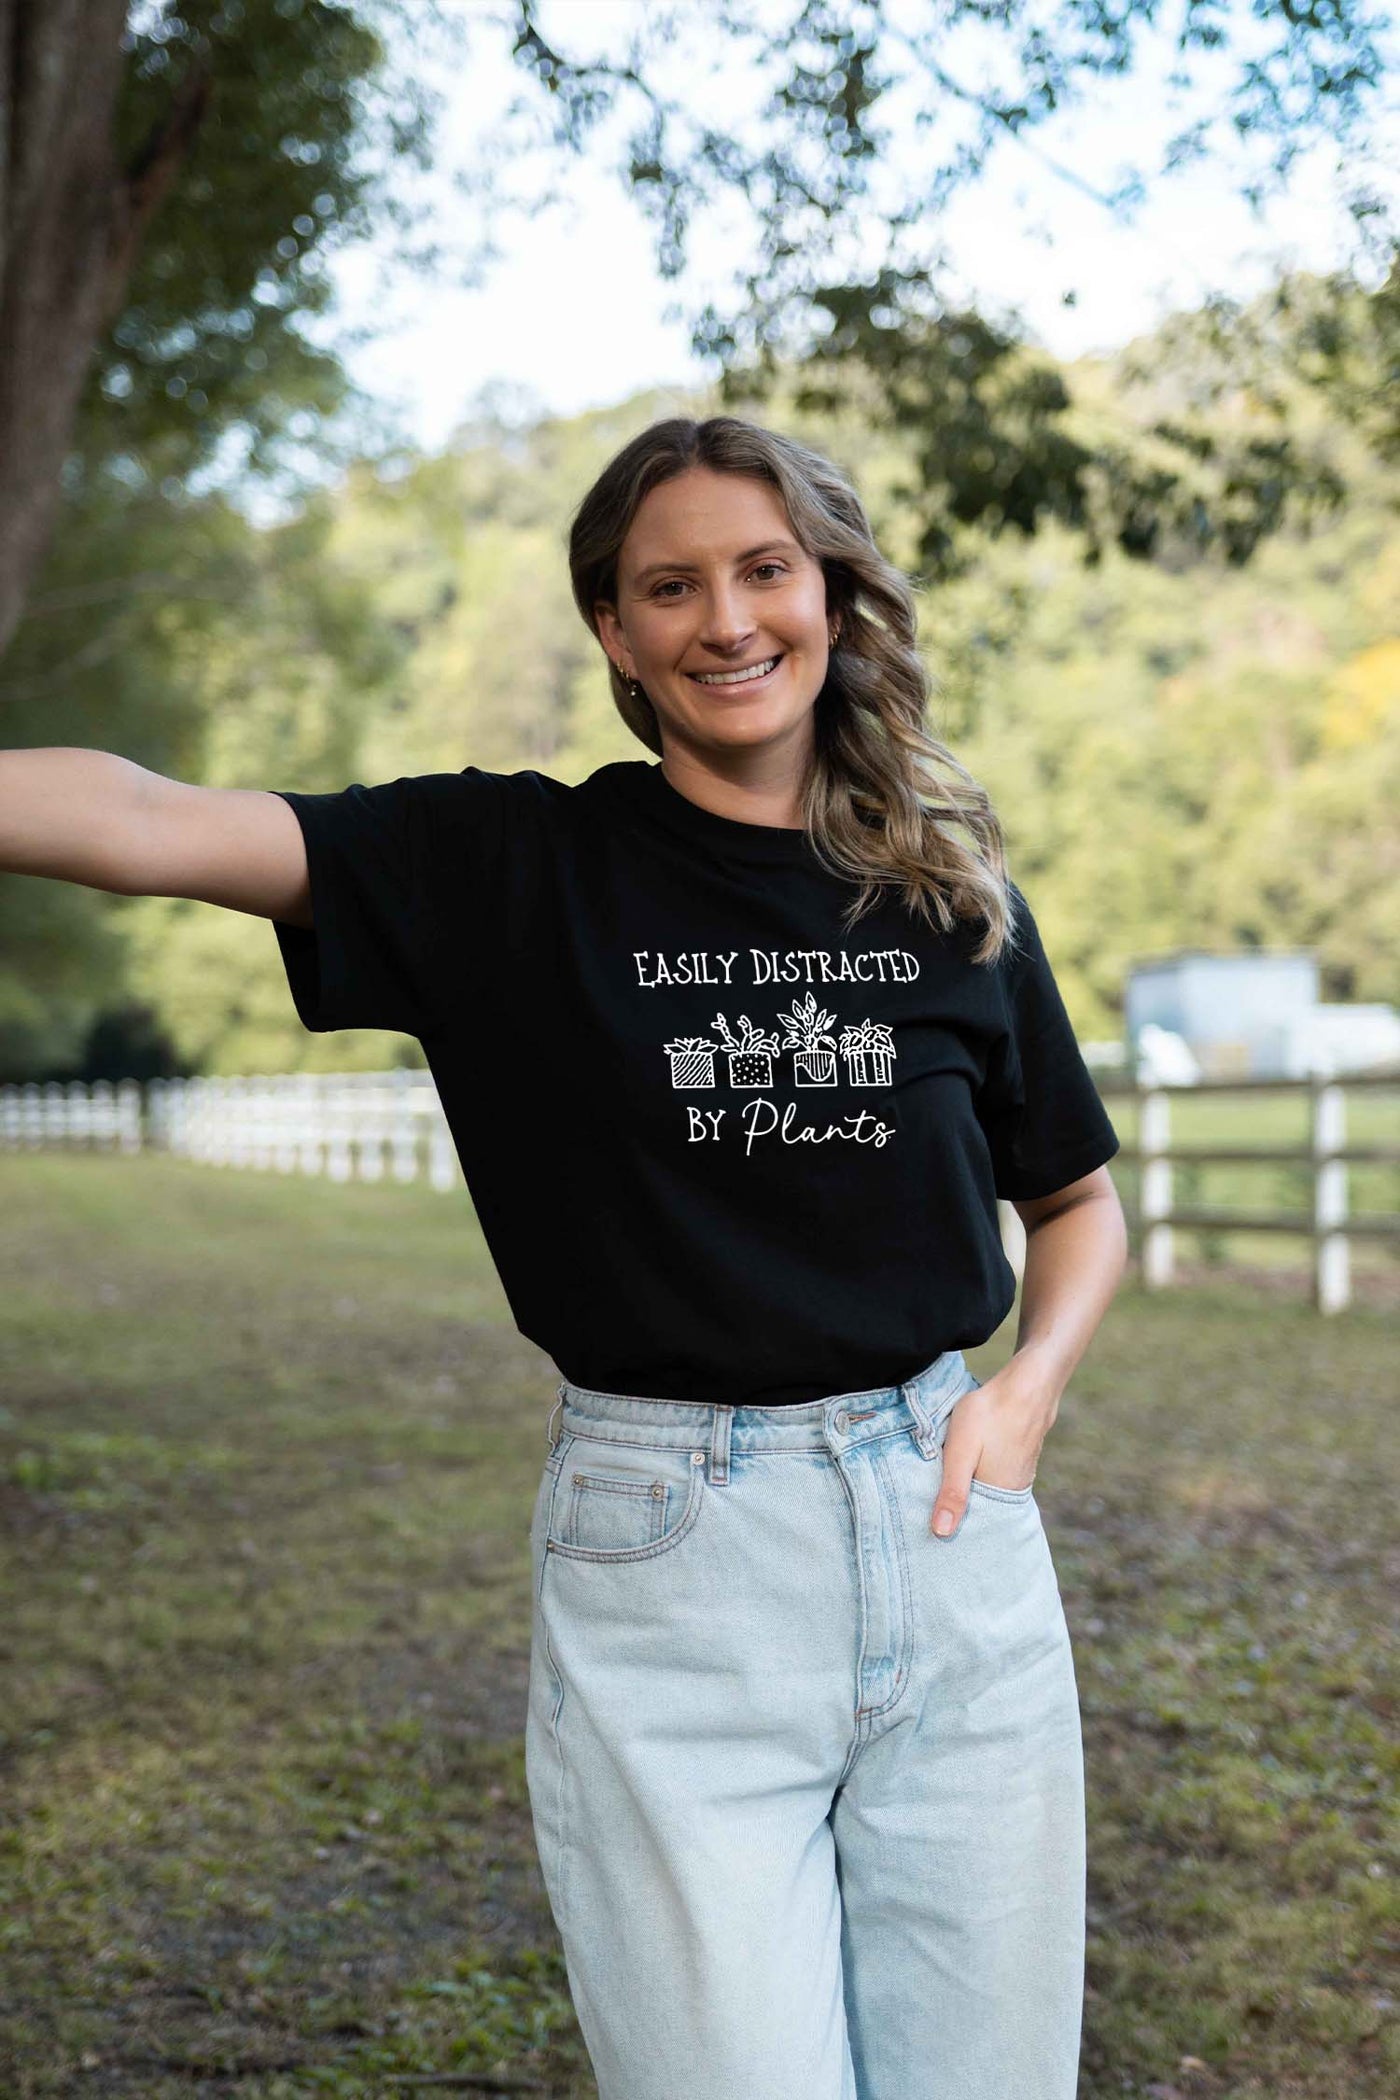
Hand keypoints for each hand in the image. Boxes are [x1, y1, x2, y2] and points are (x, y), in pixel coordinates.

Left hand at [930, 1361, 1057, 1536]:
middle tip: (929, 1503)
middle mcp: (1012, 1492)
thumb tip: (941, 1533)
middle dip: (956, 1509)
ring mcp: (1019, 1476)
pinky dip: (979, 1477)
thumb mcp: (961, 1453)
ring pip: (986, 1492)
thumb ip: (952, 1492)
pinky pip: (995, 1478)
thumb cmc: (989, 1416)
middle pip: (979, 1510)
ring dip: (968, 1491)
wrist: (1026, 1386)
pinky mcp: (1020, 1461)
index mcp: (997, 1497)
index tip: (927, 1524)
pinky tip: (967, 1468)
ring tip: (943, 1487)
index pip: (969, 1524)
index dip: (949, 1522)